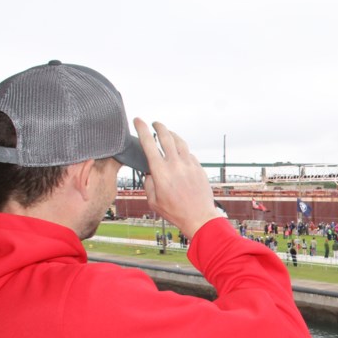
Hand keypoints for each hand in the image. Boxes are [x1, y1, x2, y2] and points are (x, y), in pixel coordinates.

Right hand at [134, 118, 223, 236]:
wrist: (199, 217)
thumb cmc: (176, 212)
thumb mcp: (153, 201)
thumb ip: (149, 184)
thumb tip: (150, 173)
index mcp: (161, 172)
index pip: (148, 143)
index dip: (142, 129)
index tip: (138, 121)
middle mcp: (175, 165)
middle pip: (166, 136)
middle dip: (159, 126)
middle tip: (155, 123)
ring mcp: (189, 165)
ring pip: (180, 142)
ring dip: (172, 134)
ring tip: (168, 133)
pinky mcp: (199, 168)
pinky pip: (189, 154)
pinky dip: (183, 150)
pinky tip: (180, 153)